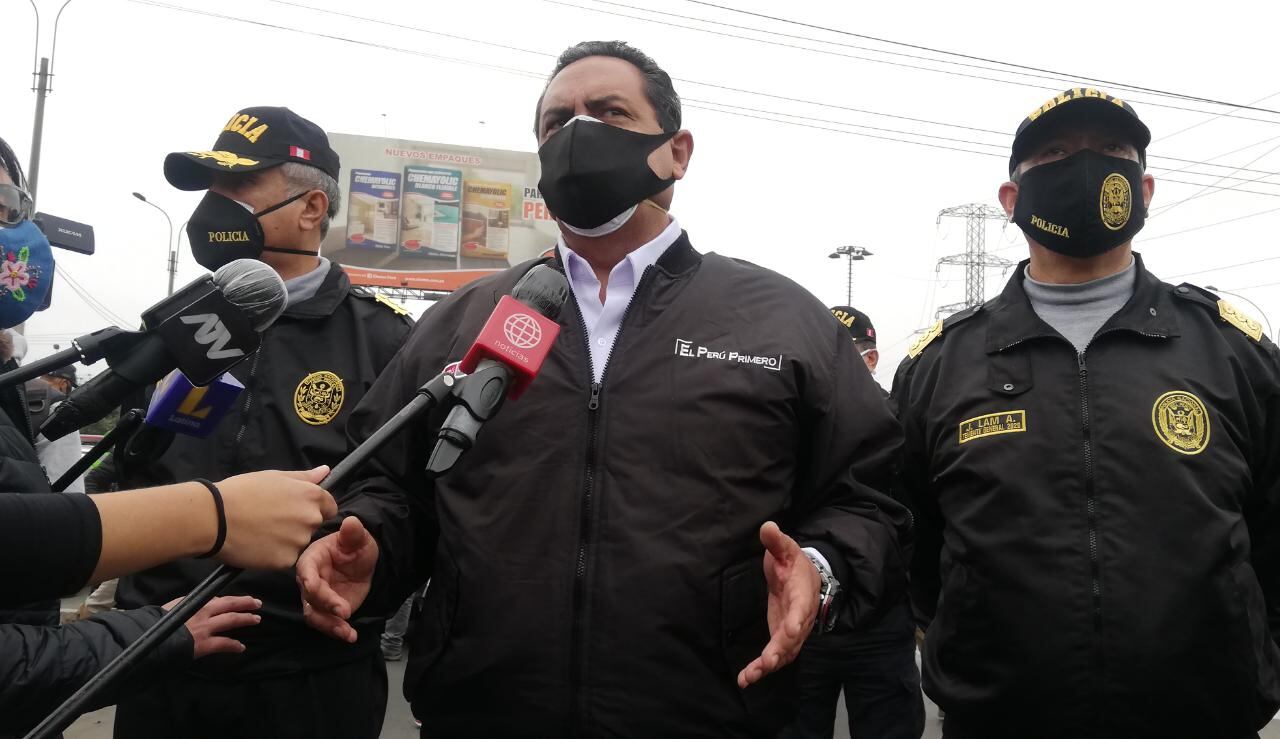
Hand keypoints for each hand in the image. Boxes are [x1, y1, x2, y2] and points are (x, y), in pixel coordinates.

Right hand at [167, 595, 261, 658]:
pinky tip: (241, 647)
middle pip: (229, 604)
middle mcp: (203, 612)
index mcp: (195, 603)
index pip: (218, 599)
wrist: (150, 638)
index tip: (238, 601)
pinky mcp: (205, 644)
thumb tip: (198, 604)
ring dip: (245, 619)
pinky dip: (234, 645)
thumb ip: (187, 604)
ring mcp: (206, 628)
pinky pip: (224, 644)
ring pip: (231, 620)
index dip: (230, 600)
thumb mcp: (173, 607)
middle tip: (257, 603)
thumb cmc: (158, 623)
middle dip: (245, 603)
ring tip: (256, 619)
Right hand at [214, 466, 336, 569]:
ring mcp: (299, 541)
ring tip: (261, 531)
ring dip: (287, 540)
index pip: (329, 506)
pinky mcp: (285, 560)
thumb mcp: (274, 476)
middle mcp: (311, 518)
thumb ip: (304, 477)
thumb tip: (325, 471)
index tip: (293, 509)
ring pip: (299, 543)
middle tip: (271, 520)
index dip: (313, 508)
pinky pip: (285, 558)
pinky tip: (257, 545)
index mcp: (311, 496)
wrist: (213, 518)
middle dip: (298, 524)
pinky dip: (274, 555)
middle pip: (314, 525)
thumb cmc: (241, 492)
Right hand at [297, 516, 378, 642]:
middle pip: (310, 596)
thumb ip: (353, 533)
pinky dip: (336, 631)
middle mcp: (309, 580)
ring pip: (314, 615)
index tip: (315, 587)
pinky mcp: (325, 610)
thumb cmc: (354, 546)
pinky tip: (351, 635)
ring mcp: (315, 597)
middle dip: (326, 605)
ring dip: (329, 625)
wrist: (360, 562)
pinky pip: (325, 623)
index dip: (309, 580)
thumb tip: (352, 522)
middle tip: (345, 611)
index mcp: (312, 559)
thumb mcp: (358, 538)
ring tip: (347, 632)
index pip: (305, 570)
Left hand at [737, 521, 819, 688]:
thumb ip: (776, 540)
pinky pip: (776, 656)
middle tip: (767, 661)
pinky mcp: (782, 639)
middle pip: (793, 636)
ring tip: (751, 675)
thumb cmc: (793, 562)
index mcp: (802, 593)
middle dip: (780, 649)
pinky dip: (762, 669)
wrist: (805, 577)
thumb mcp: (785, 548)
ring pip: (785, 652)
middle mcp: (801, 616)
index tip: (791, 628)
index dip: (796, 618)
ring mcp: (793, 630)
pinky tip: (746, 678)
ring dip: (769, 665)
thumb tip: (767, 527)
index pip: (801, 607)